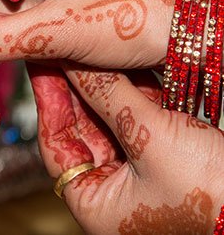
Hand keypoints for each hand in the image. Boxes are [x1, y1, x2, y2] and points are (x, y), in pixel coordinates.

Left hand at [31, 64, 222, 233]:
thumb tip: (73, 60)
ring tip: (90, 46)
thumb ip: (107, 95)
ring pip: (109, 116)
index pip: (55, 142)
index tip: (42, 64)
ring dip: (104, 82)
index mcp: (95, 202)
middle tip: (64, 48)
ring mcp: (137, 170)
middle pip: (81, 125)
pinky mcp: (162, 152)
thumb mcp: (148, 138)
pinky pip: (137, 115)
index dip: (48, 98)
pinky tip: (122, 61)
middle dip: (76, 86)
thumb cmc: (211, 194)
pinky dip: (133, 89)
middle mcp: (112, 188)